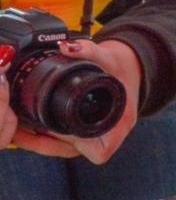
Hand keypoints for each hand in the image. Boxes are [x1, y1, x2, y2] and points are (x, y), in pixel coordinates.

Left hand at [2, 38, 141, 161]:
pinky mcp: (83, 131)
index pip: (100, 151)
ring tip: (21, 127)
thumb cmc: (122, 68)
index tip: (58, 128)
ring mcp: (94, 135)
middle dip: (46, 145)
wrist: (129, 68)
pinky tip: (31, 122)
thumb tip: (67, 47)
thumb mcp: (108, 57)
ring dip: (41, 142)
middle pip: (74, 152)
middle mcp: (107, 134)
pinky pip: (62, 142)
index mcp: (119, 122)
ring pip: (65, 150)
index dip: (75, 144)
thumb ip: (88, 50)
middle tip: (22, 129)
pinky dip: (46, 135)